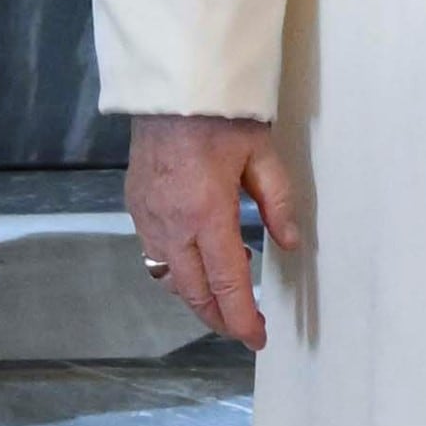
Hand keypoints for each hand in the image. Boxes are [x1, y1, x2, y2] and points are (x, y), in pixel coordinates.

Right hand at [130, 109, 302, 349]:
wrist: (170, 86)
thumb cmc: (220, 115)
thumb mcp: (263, 154)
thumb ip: (278, 202)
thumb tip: (290, 244)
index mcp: (207, 214)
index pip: (227, 283)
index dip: (243, 319)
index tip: (258, 338)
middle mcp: (171, 224)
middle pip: (194, 293)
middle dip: (220, 318)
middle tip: (243, 328)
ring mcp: (148, 217)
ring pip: (169, 278)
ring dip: (197, 296)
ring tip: (225, 295)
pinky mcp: (135, 207)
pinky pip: (153, 254)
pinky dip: (176, 270)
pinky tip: (198, 259)